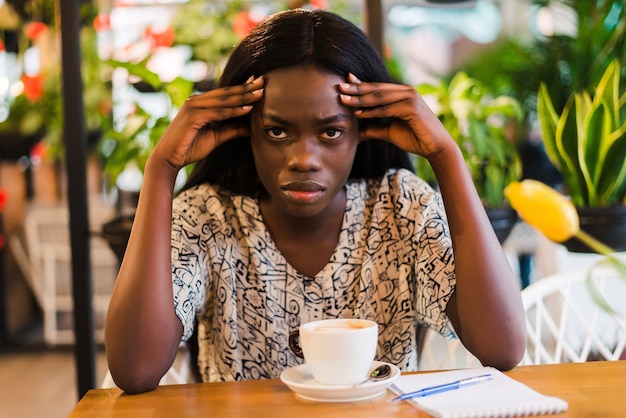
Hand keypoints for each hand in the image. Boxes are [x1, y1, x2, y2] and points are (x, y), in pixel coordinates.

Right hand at [151, 76, 263, 171]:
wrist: (169, 158)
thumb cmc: (190, 148)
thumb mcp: (216, 137)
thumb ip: (232, 130)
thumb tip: (251, 128)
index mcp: (201, 103)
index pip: (225, 94)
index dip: (242, 88)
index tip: (258, 83)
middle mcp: (196, 101)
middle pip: (226, 93)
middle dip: (245, 87)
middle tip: (263, 81)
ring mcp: (193, 107)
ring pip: (223, 100)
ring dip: (243, 96)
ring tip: (260, 93)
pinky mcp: (192, 116)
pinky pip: (218, 112)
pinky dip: (233, 111)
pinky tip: (247, 109)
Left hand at [338, 73, 453, 158]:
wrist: (435, 147)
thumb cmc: (414, 138)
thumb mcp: (388, 131)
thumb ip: (372, 129)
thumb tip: (355, 133)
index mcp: (401, 93)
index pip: (377, 87)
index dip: (360, 84)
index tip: (344, 82)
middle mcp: (406, 91)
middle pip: (376, 89)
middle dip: (356, 88)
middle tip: (338, 86)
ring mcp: (410, 98)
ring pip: (379, 97)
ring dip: (360, 98)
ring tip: (343, 98)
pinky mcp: (412, 108)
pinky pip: (387, 109)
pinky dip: (372, 112)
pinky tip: (358, 113)